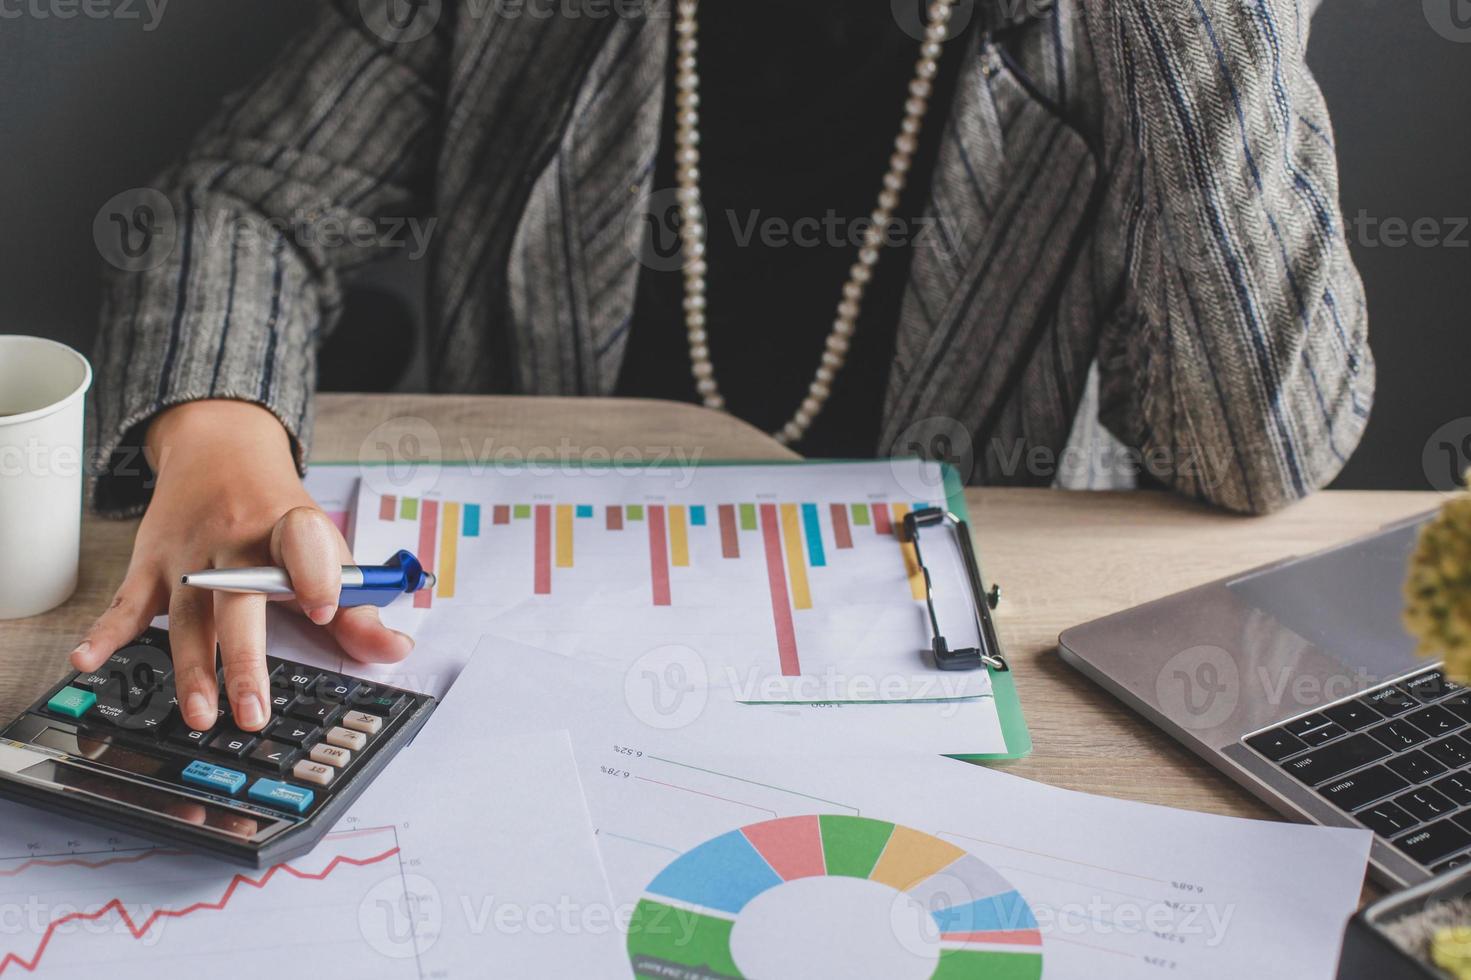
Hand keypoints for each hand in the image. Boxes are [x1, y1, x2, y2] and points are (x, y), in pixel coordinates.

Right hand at [70, 401, 412, 732]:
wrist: (221, 450)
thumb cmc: (279, 511)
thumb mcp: (327, 547)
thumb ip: (359, 607)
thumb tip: (395, 652)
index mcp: (289, 528)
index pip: (304, 544)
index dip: (315, 574)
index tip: (325, 608)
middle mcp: (236, 540)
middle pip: (239, 601)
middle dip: (244, 659)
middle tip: (253, 710)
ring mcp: (189, 553)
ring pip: (187, 615)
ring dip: (191, 668)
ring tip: (200, 714)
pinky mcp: (150, 564)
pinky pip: (125, 603)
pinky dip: (105, 634)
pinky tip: (87, 661)